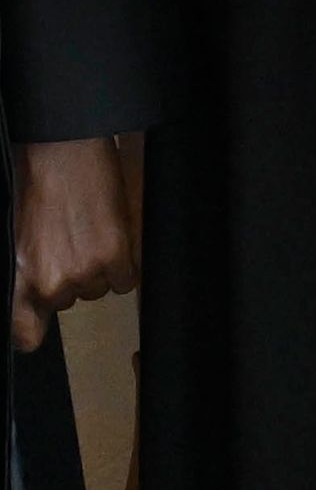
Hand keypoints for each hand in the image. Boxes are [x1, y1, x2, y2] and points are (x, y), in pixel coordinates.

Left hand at [12, 136, 138, 352]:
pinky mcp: (115, 257)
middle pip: (69, 301)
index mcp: (19, 278)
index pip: (25, 334)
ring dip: (98, 270)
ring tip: (90, 235)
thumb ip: (25, 274)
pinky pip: (125, 280)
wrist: (62, 155)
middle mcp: (50, 283)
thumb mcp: (15, 238)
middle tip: (69, 245)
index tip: (37, 323)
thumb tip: (39, 294)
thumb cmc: (33, 187)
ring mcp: (85, 273)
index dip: (33, 330)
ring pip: (99, 290)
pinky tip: (110, 239)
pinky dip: (123, 264)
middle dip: (71, 279)